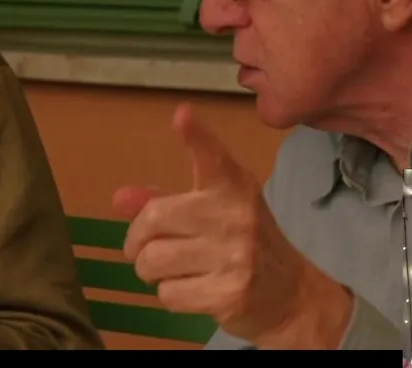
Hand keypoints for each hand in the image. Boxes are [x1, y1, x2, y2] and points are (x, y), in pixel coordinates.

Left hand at [111, 103, 351, 349]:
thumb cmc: (244, 243)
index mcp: (233, 187)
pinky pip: (168, 294)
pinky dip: (170, 295)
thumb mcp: (212, 212)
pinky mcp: (230, 294)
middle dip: (136, 240)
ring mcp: (235, 255)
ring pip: (154, 260)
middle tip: (142, 249)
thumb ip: (165, 201)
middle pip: (155, 218)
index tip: (182, 116)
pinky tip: (193, 291)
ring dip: (150, 271)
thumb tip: (119, 198)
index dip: (195, 136)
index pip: (212, 157)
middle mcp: (236, 216)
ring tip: (170, 271)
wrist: (292, 294)